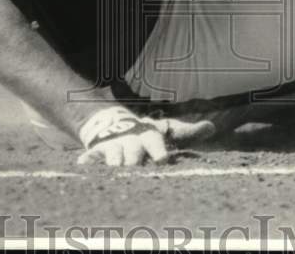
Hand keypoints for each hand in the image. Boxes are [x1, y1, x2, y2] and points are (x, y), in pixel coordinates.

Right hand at [77, 106, 215, 165]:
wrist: (115, 123)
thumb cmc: (148, 134)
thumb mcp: (167, 131)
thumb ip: (187, 132)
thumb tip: (211, 127)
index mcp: (150, 135)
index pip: (155, 142)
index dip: (158, 151)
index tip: (162, 160)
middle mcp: (132, 140)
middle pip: (133, 153)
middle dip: (134, 161)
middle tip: (135, 170)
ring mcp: (114, 145)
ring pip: (113, 156)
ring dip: (114, 163)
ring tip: (114, 171)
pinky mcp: (97, 150)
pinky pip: (91, 156)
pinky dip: (87, 160)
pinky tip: (83, 167)